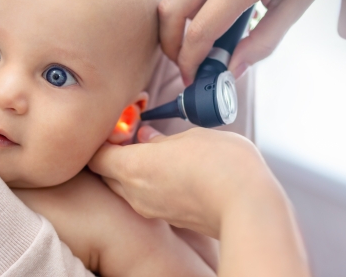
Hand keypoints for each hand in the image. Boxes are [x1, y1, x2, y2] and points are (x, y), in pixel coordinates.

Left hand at [88, 126, 278, 237]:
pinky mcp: (170, 219)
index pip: (95, 156)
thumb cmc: (221, 164)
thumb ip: (161, 138)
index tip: (120, 126)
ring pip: (127, 187)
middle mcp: (134, 193)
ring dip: (134, 170)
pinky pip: (147, 199)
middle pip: (107, 173)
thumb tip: (147, 136)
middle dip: (116, 154)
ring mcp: (151, 209)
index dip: (103, 139)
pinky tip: (173, 169)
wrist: (250, 207)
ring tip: (157, 150)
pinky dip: (151, 184)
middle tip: (136, 135)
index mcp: (131, 167)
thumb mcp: (190, 137)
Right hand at [159, 0, 328, 83]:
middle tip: (183, 61)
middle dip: (170, 42)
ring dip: (186, 19)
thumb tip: (232, 69)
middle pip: (171, 10)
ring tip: (207, 36)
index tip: (191, 77)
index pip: (200, 30)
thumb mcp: (296, 5)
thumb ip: (262, 41)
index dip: (190, 60)